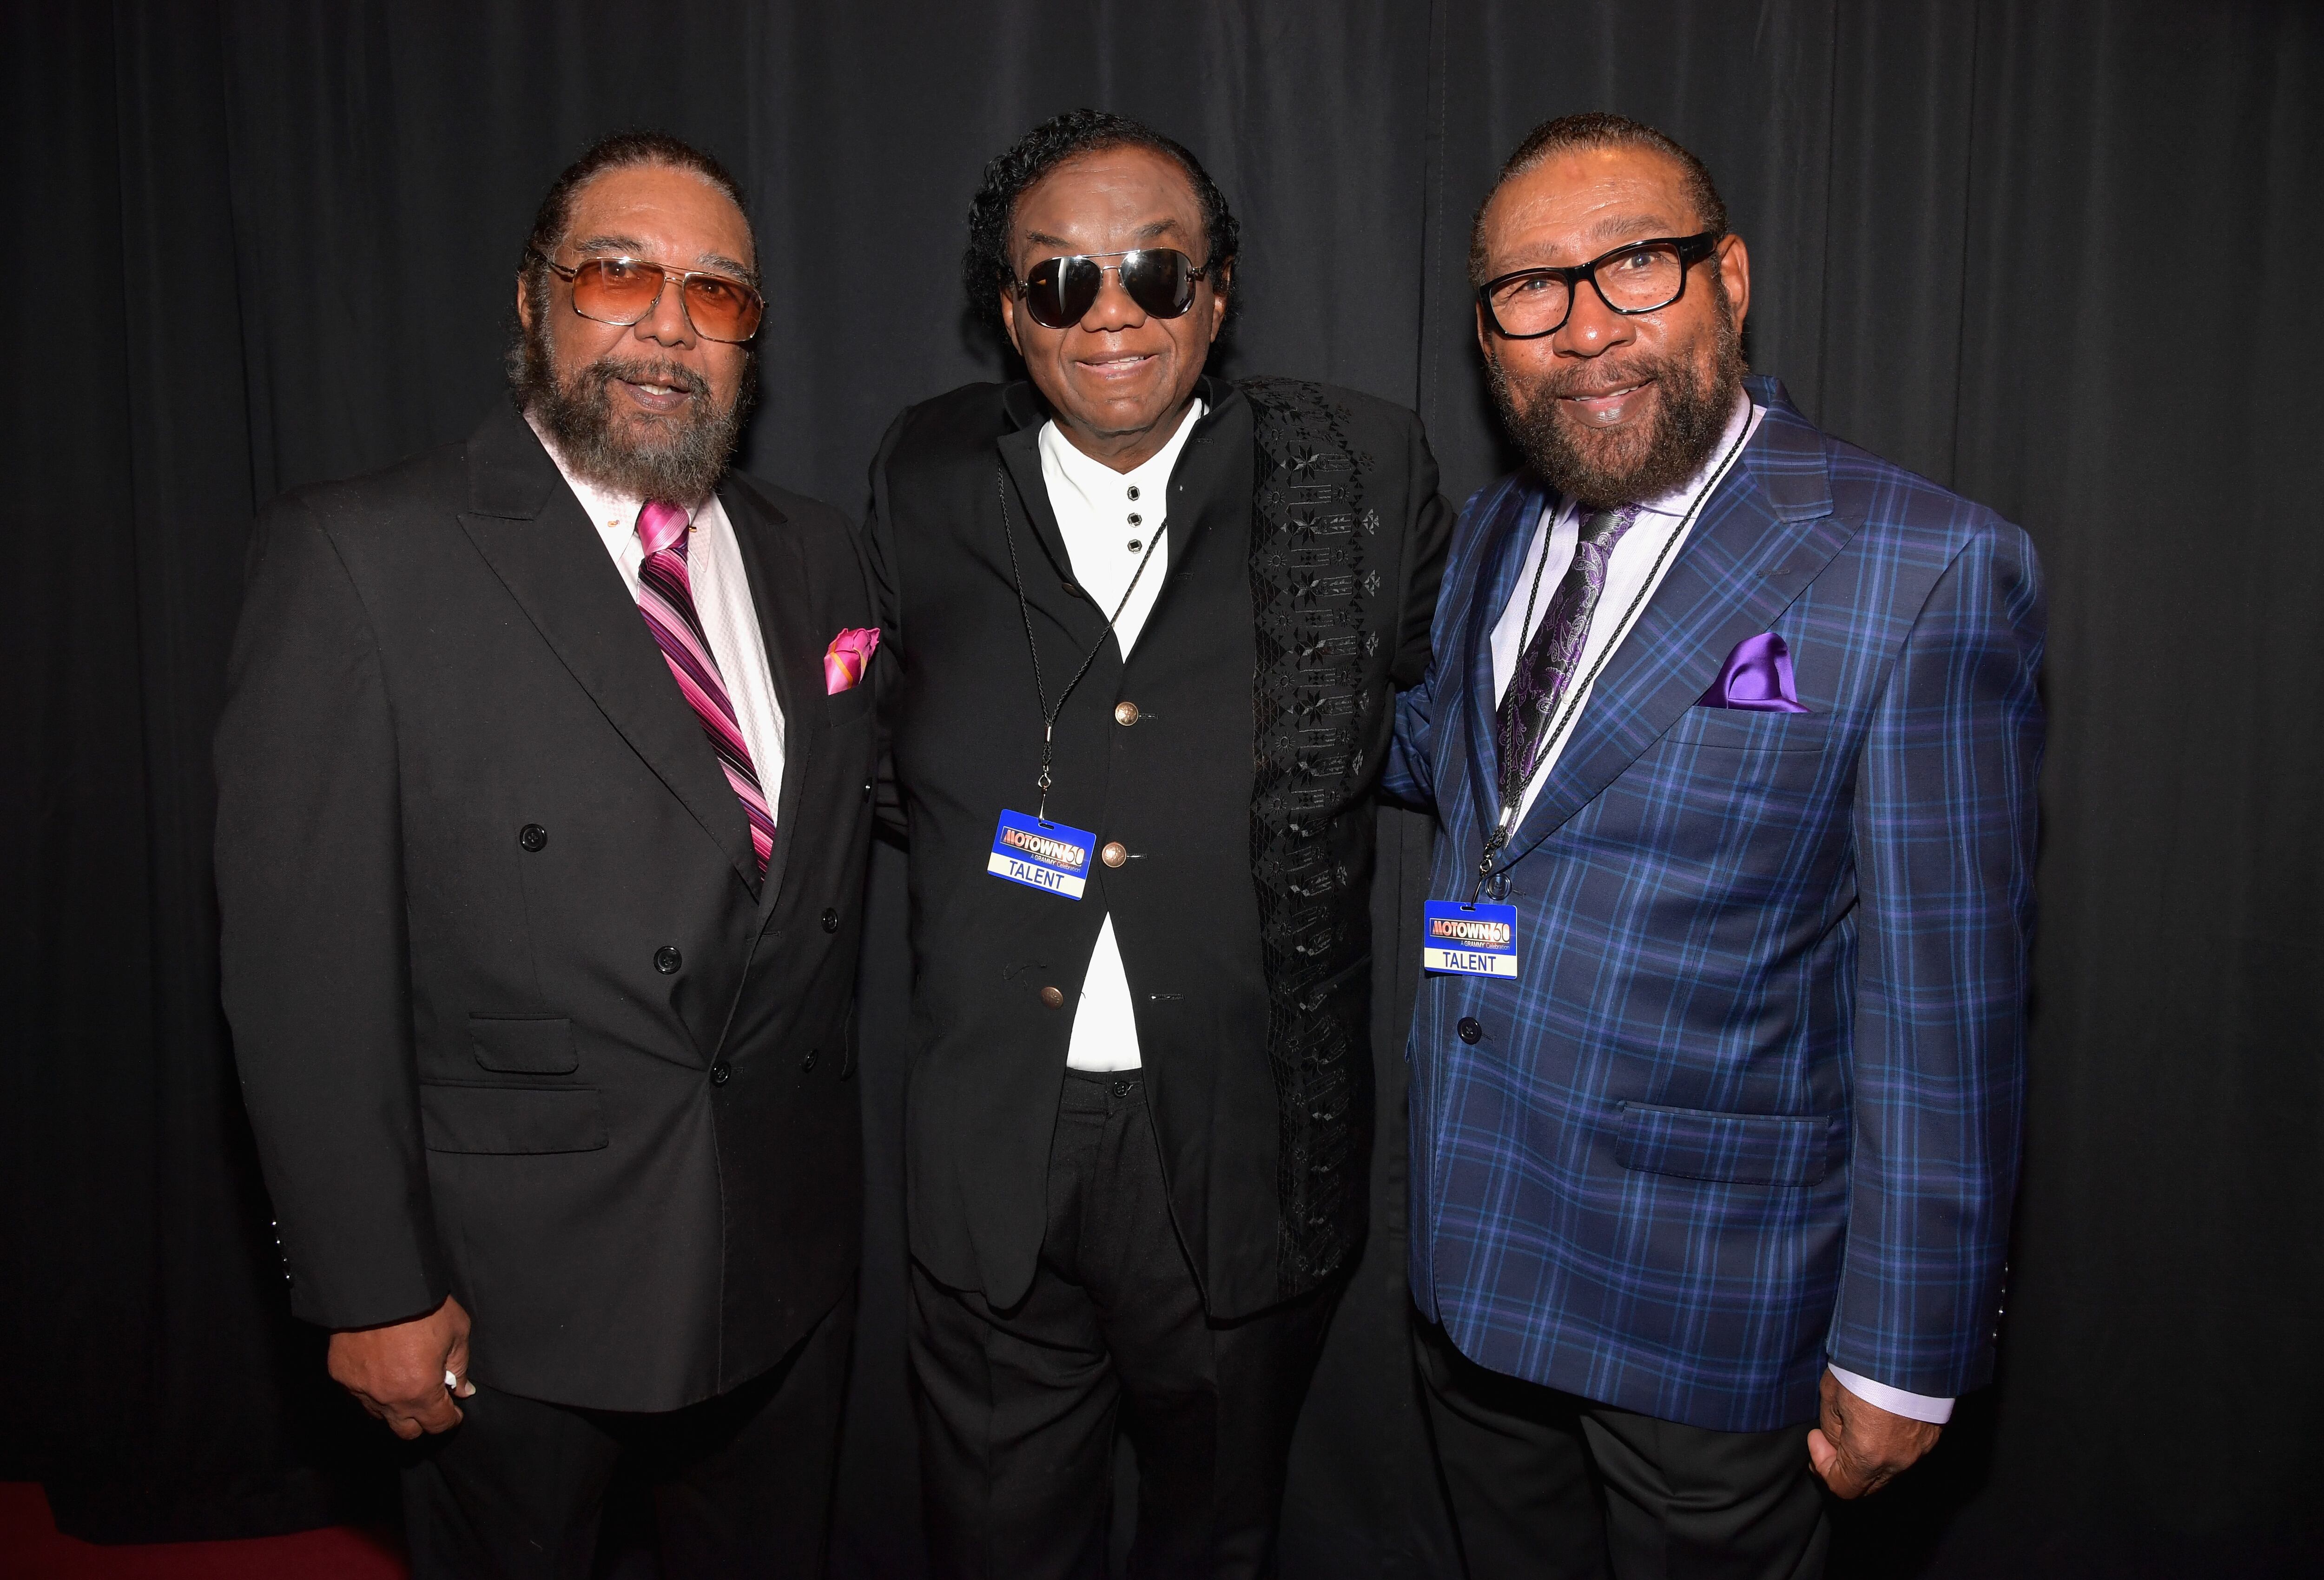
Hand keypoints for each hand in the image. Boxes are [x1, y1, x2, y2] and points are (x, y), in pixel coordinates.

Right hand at [327, 1295, 474, 1439]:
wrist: (378, 1285)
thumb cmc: (423, 1305)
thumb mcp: (457, 1331)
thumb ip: (460, 1366)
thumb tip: (462, 1390)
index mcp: (421, 1390)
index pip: (438, 1424)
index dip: (450, 1419)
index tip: (454, 1411)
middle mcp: (389, 1398)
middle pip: (406, 1431)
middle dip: (422, 1420)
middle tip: (430, 1401)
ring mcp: (361, 1390)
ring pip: (381, 1415)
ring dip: (396, 1405)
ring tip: (405, 1382)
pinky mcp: (342, 1376)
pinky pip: (359, 1394)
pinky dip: (372, 1388)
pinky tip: (382, 1369)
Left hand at [1807, 1368, 1940, 1497]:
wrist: (1909, 1346)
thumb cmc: (1867, 1367)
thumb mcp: (1832, 1395)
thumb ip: (1832, 1429)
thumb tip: (1835, 1442)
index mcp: (1868, 1455)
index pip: (1842, 1487)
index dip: (1822, 1467)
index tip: (1816, 1439)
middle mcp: (1897, 1461)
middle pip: (1866, 1486)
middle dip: (1844, 1467)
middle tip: (1830, 1440)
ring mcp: (1918, 1451)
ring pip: (1887, 1470)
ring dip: (1867, 1457)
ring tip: (1856, 1425)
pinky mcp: (1932, 1437)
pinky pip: (1905, 1453)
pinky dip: (1889, 1445)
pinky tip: (1879, 1420)